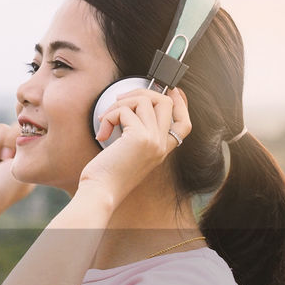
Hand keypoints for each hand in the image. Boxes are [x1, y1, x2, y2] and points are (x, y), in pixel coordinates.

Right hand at [0, 123, 34, 222]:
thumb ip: (26, 142)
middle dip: (5, 142)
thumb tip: (24, 123)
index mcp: (29, 160)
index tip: (15, 154)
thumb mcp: (20, 166)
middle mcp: (15, 155)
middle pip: (13, 127)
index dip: (22, 136)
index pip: (32, 132)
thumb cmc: (1, 189)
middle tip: (3, 160)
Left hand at [79, 86, 191, 203]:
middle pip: (166, 102)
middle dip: (140, 93)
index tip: (173, 90)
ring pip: (144, 100)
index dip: (181, 103)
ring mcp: (153, 140)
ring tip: (106, 120)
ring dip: (119, 105)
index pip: (184, 124)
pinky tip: (102, 132)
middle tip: (120, 102)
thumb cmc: (107, 177)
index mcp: (161, 150)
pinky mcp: (139, 137)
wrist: (100, 193)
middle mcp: (161, 145)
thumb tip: (133, 107)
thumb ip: (138, 135)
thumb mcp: (129, 154)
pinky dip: (109, 116)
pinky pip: (125, 110)